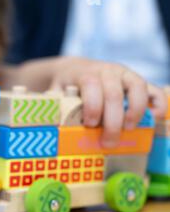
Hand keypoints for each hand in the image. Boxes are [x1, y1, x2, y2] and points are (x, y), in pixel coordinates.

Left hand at [50, 57, 167, 146]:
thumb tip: (54, 125)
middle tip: (108, 142)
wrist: (75, 69)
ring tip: (128, 130)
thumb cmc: (65, 86)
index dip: (92, 105)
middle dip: (112, 120)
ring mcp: (125, 75)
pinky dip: (158, 104)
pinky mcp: (137, 82)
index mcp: (86, 73)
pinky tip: (154, 119)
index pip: (91, 85)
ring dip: (136, 110)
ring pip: (138, 86)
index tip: (90, 124)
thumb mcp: (55, 93)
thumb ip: (56, 105)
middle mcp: (107, 71)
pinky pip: (154, 90)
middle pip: (114, 93)